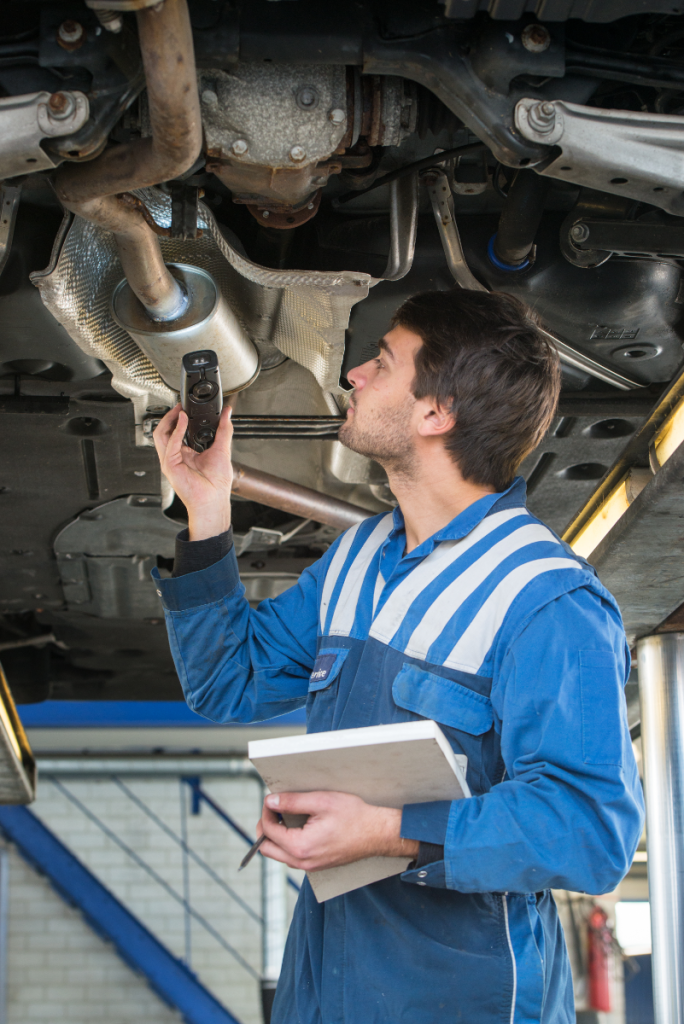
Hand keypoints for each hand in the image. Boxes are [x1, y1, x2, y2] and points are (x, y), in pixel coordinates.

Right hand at [153, 403, 233, 539]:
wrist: (213, 500)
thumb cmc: (216, 484)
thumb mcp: (222, 449)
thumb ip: (224, 429)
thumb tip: (227, 414)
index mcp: (187, 454)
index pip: (177, 432)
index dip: (180, 418)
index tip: (187, 407)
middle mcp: (177, 456)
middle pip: (165, 431)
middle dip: (171, 416)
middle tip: (181, 405)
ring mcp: (171, 461)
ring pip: (161, 434)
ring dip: (169, 420)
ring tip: (180, 410)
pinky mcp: (170, 465)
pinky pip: (169, 443)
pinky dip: (176, 429)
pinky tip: (183, 420)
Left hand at [256, 791, 418, 871]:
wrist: (377, 833)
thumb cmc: (354, 816)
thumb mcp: (321, 801)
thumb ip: (292, 802)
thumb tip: (270, 802)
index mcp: (300, 847)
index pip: (268, 831)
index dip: (266, 812)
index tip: (272, 799)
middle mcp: (302, 862)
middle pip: (267, 849)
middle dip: (266, 827)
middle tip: (273, 809)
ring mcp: (310, 867)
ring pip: (279, 855)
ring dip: (276, 836)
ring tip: (285, 815)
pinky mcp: (316, 866)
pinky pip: (292, 857)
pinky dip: (288, 843)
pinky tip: (298, 827)